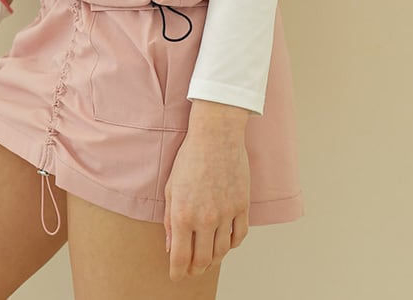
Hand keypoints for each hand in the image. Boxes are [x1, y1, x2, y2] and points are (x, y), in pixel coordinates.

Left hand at [163, 100, 250, 280]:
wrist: (216, 135)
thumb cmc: (190, 157)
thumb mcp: (171, 187)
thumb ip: (170, 220)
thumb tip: (172, 246)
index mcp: (183, 215)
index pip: (181, 258)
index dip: (178, 272)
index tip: (177, 276)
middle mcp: (206, 219)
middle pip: (203, 260)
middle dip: (196, 270)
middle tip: (192, 270)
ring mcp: (226, 213)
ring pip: (223, 251)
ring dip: (214, 259)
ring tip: (208, 258)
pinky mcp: (242, 205)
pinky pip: (240, 236)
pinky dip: (232, 244)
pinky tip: (225, 242)